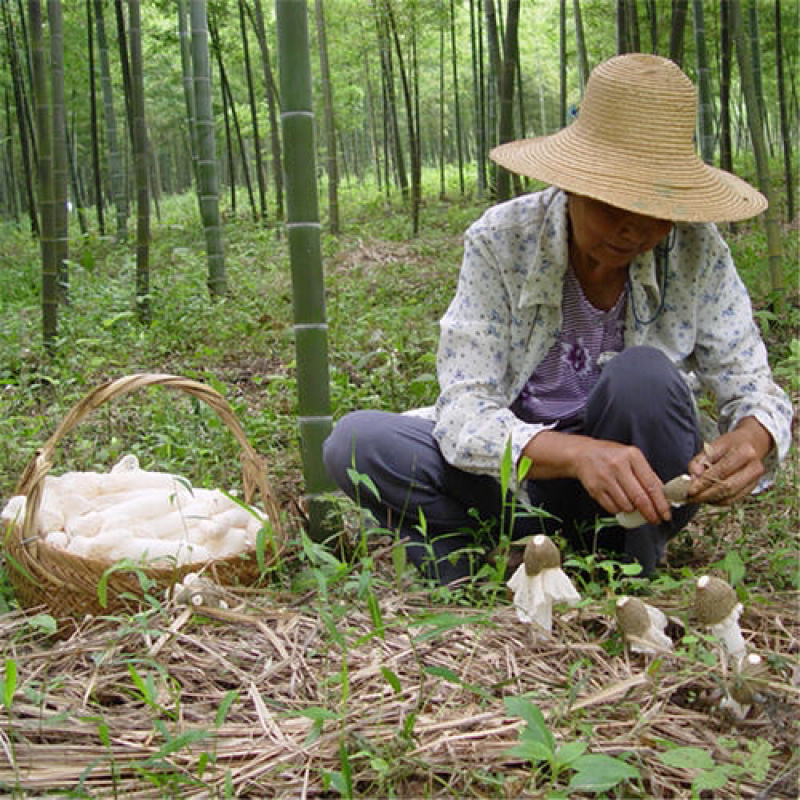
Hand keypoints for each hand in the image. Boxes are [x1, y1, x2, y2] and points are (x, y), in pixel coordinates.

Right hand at [522, 432, 671, 524]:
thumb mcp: (632, 458)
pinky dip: (619, 510)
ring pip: (626, 505)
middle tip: (655, 520)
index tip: (666, 514)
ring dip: (633, 511)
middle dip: (650, 514)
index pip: (652, 485)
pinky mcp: (595, 488)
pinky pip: (612, 508)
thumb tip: (663, 497)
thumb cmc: (612, 456)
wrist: (583, 454)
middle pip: (640, 498)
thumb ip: (647, 474)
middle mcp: (618, 466)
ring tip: (633, 506)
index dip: (661, 503)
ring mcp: (605, 478)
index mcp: (632, 456)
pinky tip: (620, 503)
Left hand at [688, 417, 772, 504]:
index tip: (690, 490)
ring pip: (730, 495)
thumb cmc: (729, 445)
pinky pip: (733, 499)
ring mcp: (755, 479)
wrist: (752, 443)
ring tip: (696, 498)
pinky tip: (707, 498)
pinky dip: (718, 501)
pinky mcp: (752, 488)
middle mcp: (754, 467)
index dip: (704, 482)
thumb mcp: (713, 446)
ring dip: (711, 499)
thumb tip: (693, 478)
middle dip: (706, 494)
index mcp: (745, 452)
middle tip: (690, 498)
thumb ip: (700, 461)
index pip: (721, 471)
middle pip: (727, 486)